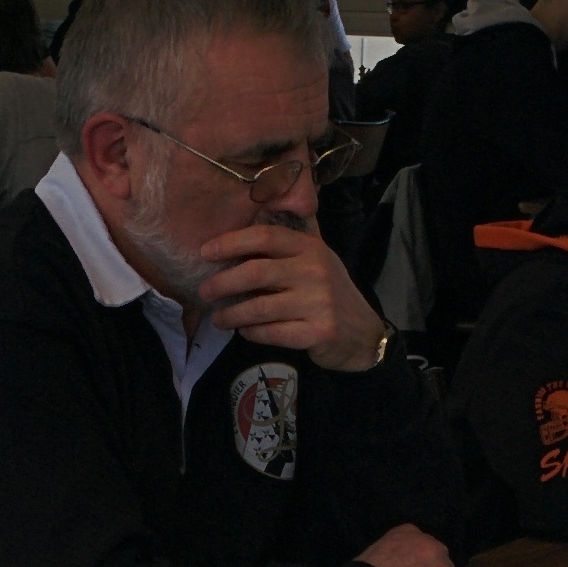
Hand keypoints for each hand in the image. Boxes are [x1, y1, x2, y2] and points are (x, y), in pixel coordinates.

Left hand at [196, 221, 387, 368]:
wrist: (362, 333)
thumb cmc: (329, 294)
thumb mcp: (316, 261)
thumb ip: (285, 247)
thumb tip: (238, 233)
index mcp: (310, 248)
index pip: (265, 237)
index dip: (231, 243)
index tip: (205, 253)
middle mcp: (315, 271)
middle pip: (256, 272)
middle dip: (222, 283)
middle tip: (204, 292)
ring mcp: (318, 303)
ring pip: (259, 307)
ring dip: (231, 313)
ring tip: (218, 318)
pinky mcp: (318, 332)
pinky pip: (271, 332)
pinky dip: (251, 332)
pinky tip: (244, 331)